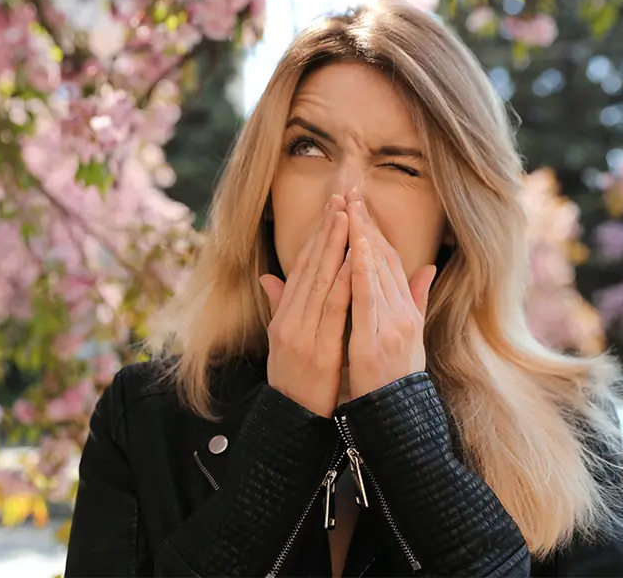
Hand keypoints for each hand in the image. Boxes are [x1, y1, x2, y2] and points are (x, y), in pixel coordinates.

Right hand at [260, 194, 352, 417]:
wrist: (291, 422)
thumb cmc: (293, 382)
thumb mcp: (281, 342)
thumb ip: (279, 307)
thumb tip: (269, 278)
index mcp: (284, 317)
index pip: (301, 268)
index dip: (315, 237)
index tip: (331, 210)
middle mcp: (289, 320)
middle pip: (309, 268)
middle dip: (326, 232)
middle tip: (341, 200)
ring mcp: (301, 334)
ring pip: (320, 282)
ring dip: (334, 248)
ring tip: (347, 219)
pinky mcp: (316, 350)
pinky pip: (332, 311)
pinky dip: (343, 283)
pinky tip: (353, 262)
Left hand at [345, 188, 436, 399]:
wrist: (398, 417)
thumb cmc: (397, 379)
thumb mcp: (411, 337)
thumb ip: (416, 301)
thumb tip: (427, 269)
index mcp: (406, 311)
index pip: (390, 262)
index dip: (375, 232)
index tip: (360, 206)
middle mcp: (402, 313)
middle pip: (384, 260)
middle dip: (367, 226)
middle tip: (352, 194)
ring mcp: (392, 324)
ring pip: (376, 272)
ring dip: (362, 239)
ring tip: (350, 210)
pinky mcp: (377, 338)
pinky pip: (367, 298)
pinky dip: (360, 271)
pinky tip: (351, 250)